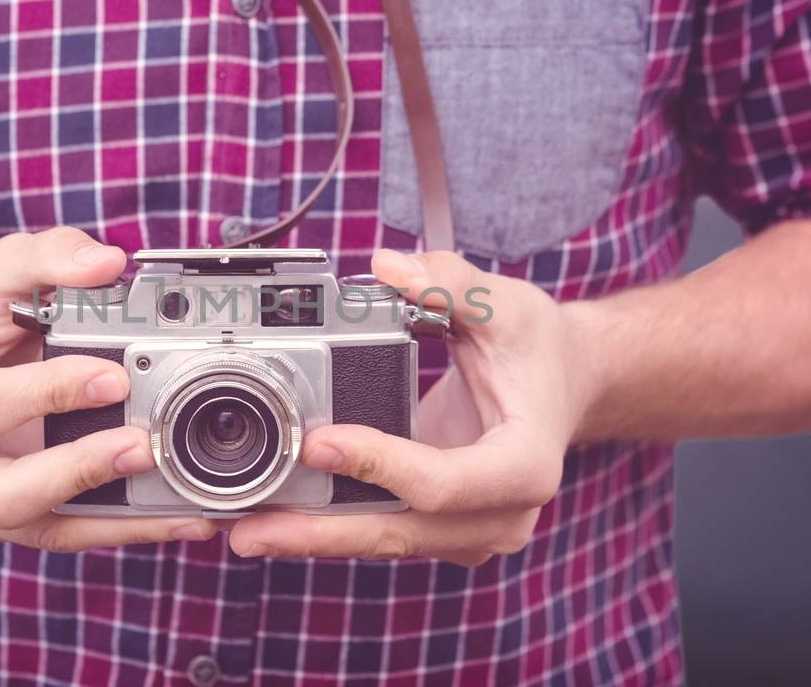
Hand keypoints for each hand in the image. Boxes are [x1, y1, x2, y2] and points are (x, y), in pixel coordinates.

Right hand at [0, 227, 217, 550]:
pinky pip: (66, 535)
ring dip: (112, 518)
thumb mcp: (0, 266)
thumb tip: (106, 264)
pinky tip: (180, 518)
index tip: (113, 376)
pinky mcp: (5, 520)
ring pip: (37, 530)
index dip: (46, 395)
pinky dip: (126, 529)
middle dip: (77, 474)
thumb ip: (50, 255)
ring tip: (179, 501)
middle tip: (142, 446)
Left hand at [228, 249, 591, 565]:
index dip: (379, 466)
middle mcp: (503, 514)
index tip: (318, 443)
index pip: (445, 482)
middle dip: (321, 532)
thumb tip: (388, 269)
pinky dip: (329, 529)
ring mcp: (472, 531)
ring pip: (385, 541)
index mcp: (526, 465)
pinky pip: (382, 533)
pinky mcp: (443, 531)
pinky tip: (276, 521)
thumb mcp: (506, 305)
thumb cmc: (538, 346)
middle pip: (402, 531)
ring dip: (314, 538)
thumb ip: (450, 283)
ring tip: (244, 532)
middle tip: (250, 530)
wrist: (566, 383)